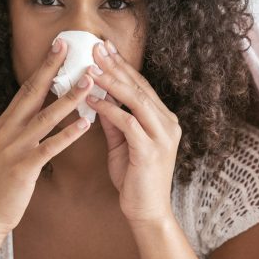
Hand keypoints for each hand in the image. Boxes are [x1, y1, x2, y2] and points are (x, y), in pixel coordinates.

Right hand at [0, 38, 94, 238]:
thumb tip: (39, 110)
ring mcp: (15, 147)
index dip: (43, 66)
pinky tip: (84, 123)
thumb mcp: (6, 148)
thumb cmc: (1, 183)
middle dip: (53, 69)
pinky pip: (50, 147)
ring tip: (89, 82)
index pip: (26, 88)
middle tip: (72, 49)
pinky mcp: (23, 167)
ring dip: (69, 97)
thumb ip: (21, 129)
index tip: (59, 46)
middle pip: (33, 93)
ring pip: (45, 117)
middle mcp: (8, 130)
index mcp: (5, 123)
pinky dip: (68, 134)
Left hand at [85, 40, 181, 226]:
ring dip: (111, 82)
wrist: (147, 212)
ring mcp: (162, 136)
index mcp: (164, 120)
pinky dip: (108, 109)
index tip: (104, 48)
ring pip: (135, 100)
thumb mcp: (122, 143)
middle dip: (116, 65)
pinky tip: (91, 100)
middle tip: (95, 47)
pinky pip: (127, 122)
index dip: (122, 66)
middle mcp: (168, 123)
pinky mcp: (151, 150)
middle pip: (139, 87)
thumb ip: (114, 120)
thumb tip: (99, 96)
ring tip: (90, 67)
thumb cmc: (135, 179)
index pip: (141, 86)